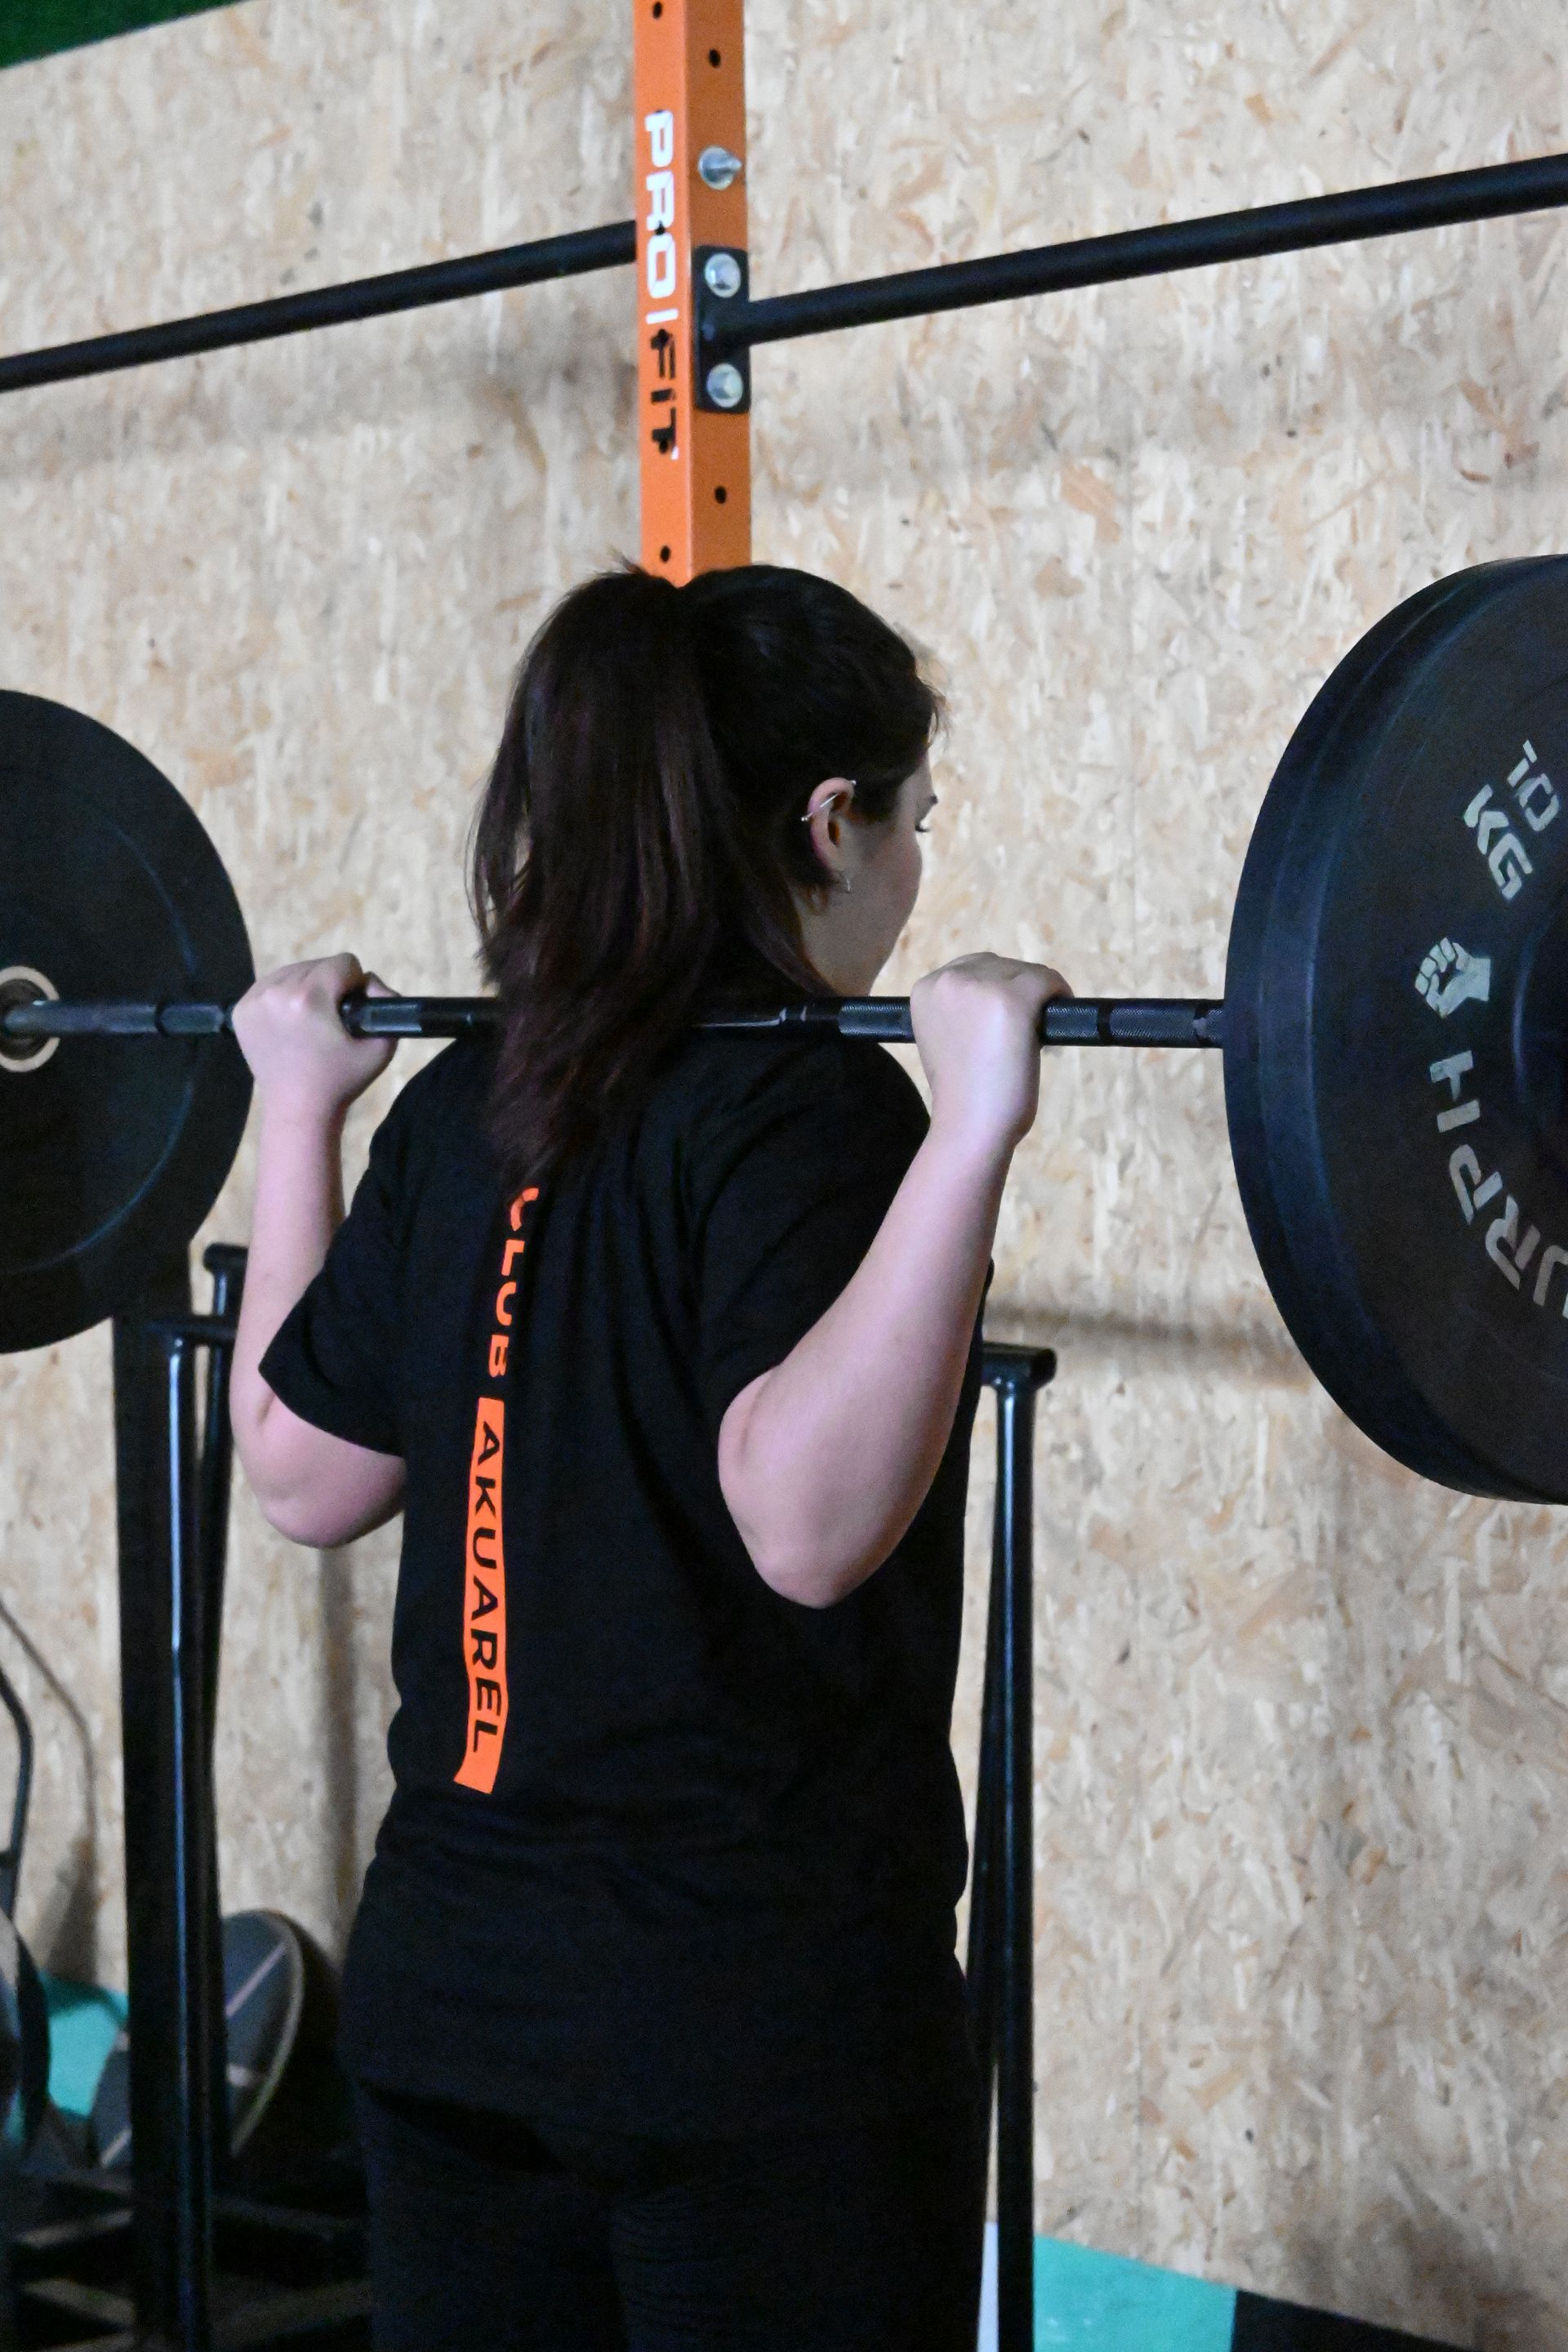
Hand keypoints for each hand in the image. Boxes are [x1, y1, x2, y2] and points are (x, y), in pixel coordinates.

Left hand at [232, 955, 395, 1120]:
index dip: (356, 984)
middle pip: (318, 965)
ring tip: (311, 1020)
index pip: (344, 963)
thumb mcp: (382, 1046)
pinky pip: (270, 985)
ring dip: (307, 988)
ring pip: (293, 971)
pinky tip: (291, 1021)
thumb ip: (387, 1002)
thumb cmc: (342, 1081)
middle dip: (331, 986)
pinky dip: (284, 997)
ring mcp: (255, 1000)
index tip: (352, 1009)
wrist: (298, 1109)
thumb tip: (370, 981)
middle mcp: (277, 992)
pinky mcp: (241, 1010)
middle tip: (332, 1019)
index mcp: (310, 998)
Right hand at [910, 953, 1070, 1157]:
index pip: (970, 969)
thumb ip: (962, 1009)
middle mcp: (949, 980)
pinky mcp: (1013, 999)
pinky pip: (1047, 980)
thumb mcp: (946, 1038)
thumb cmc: (960, 1094)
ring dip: (1037, 995)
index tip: (1003, 1020)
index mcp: (926, 988)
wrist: (970, 1126)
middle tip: (1025, 1030)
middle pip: (1000, 966)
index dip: (993, 991)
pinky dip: (1058, 993)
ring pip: (1025, 972)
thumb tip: (998, 993)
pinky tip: (1061, 1011)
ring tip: (1038, 1030)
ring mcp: (981, 986)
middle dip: (1016, 992)